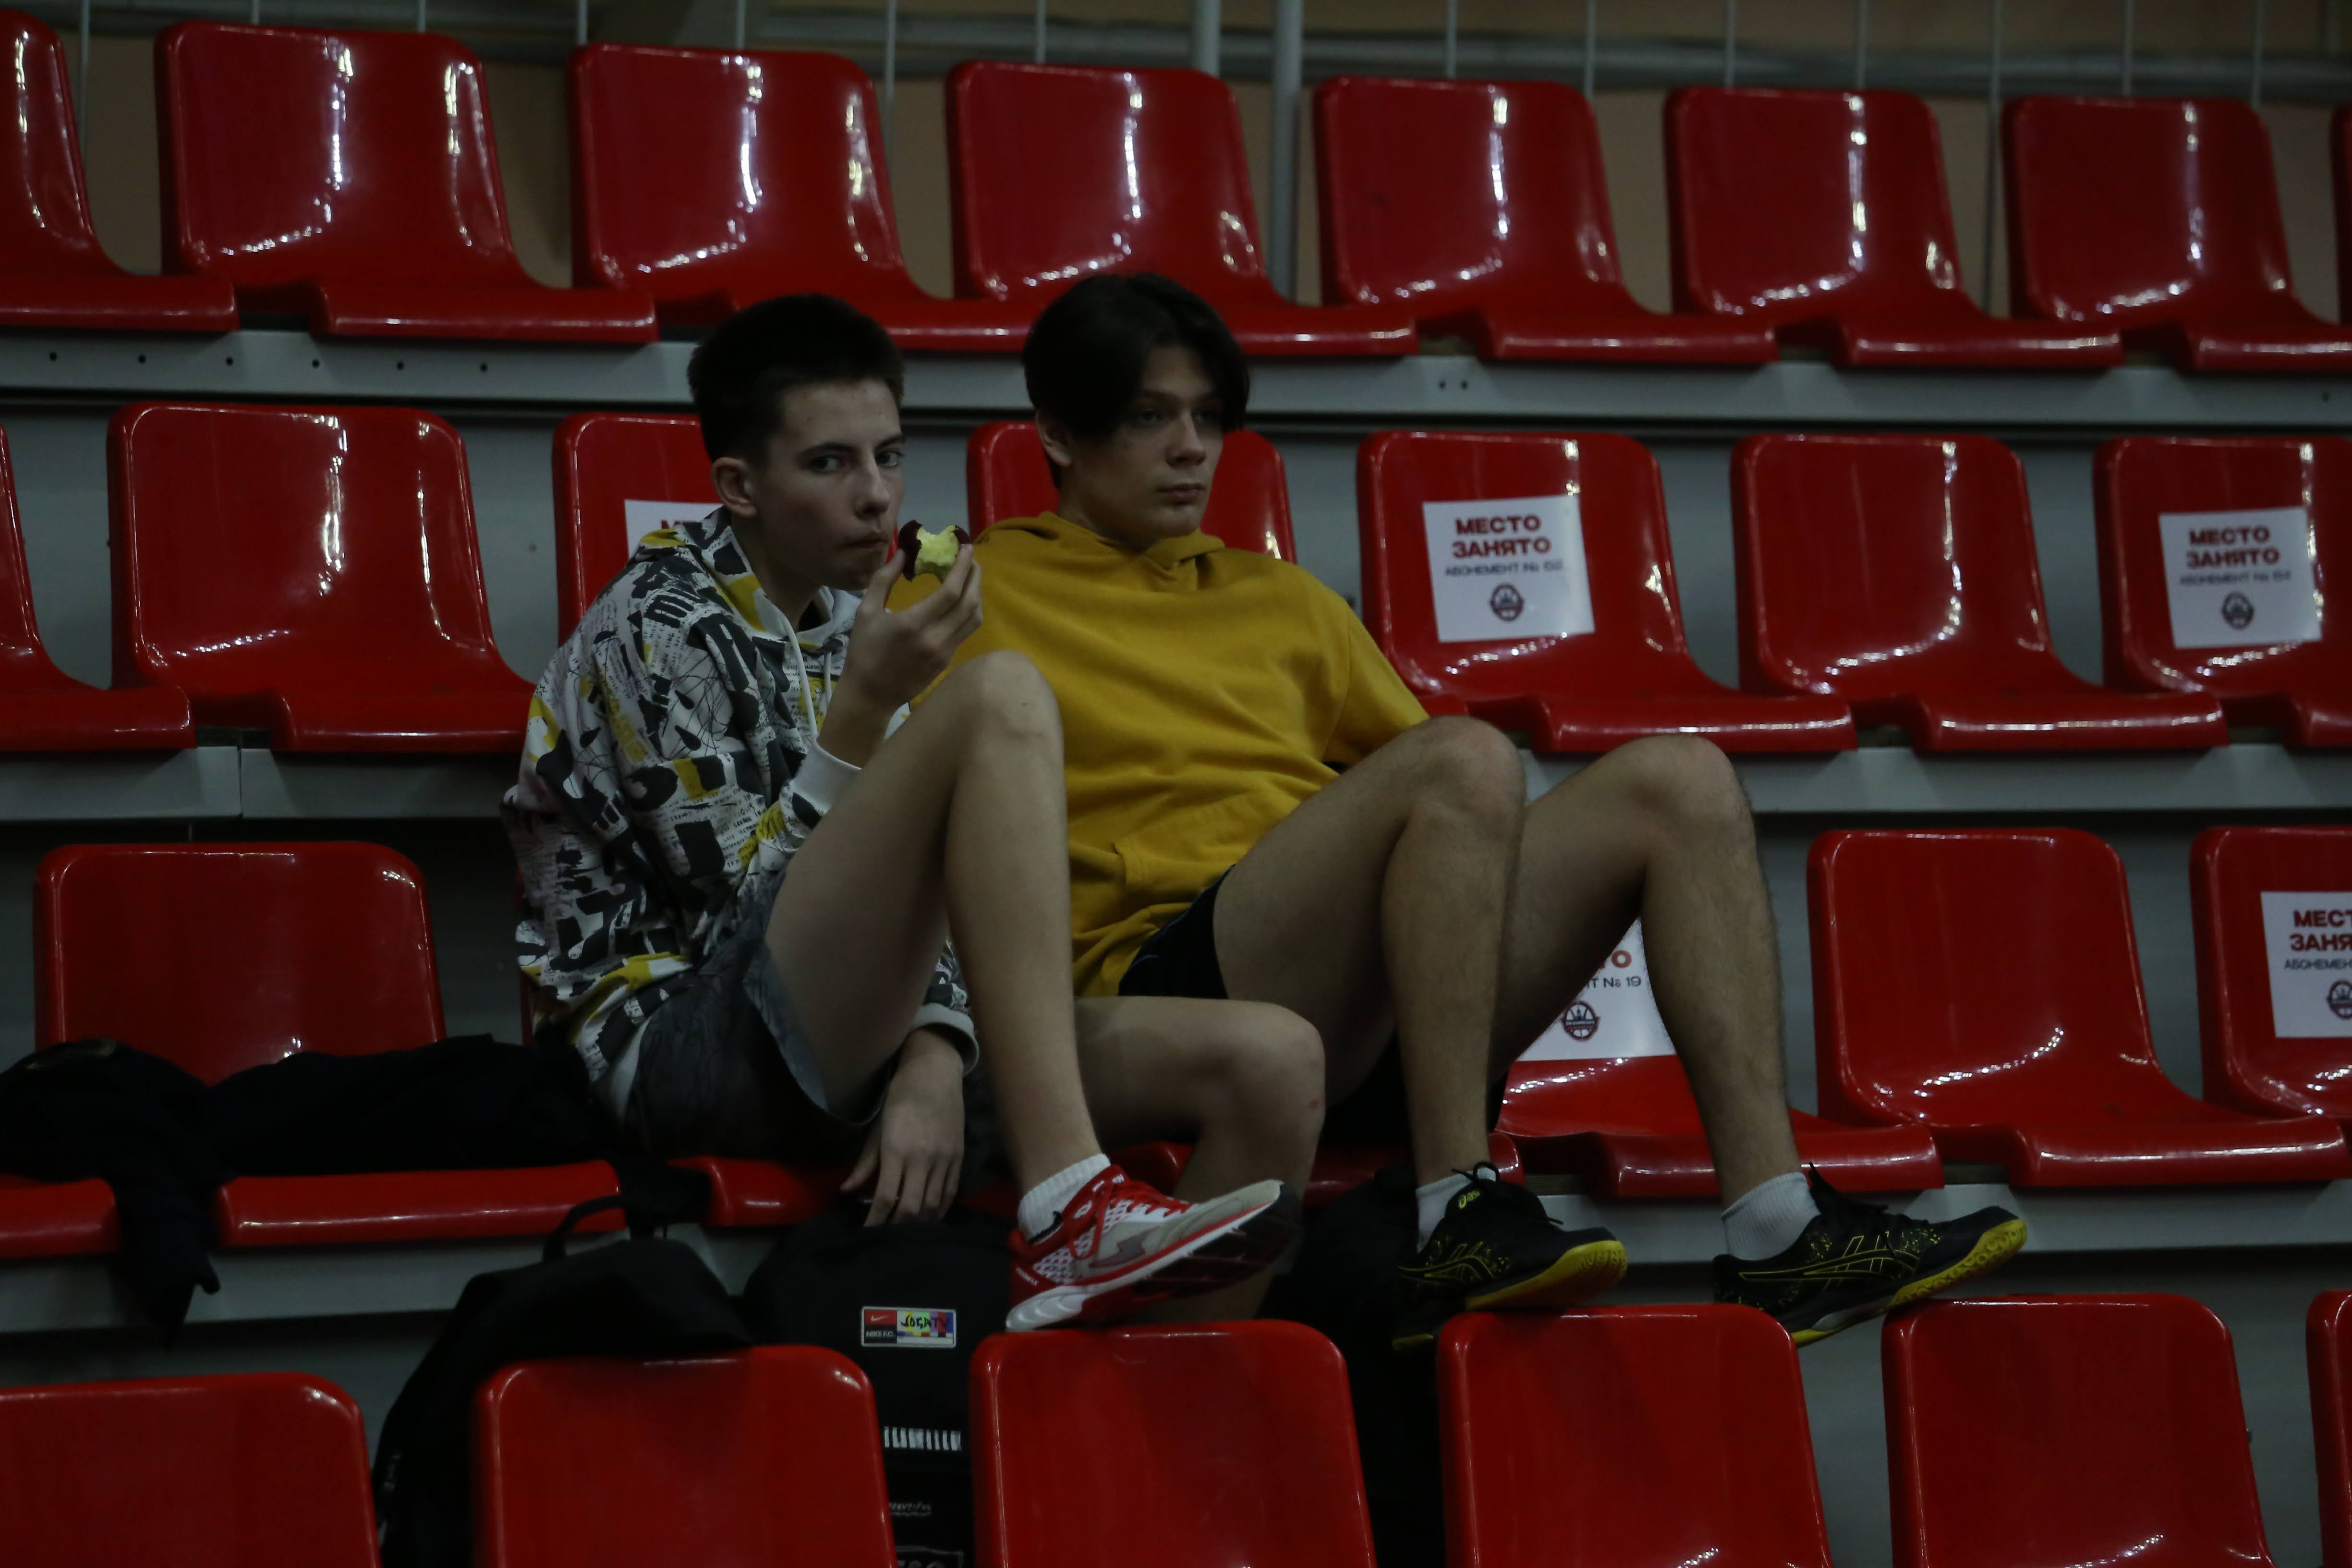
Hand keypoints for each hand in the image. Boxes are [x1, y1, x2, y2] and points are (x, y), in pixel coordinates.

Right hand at [839, 543, 982, 715]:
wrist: (870, 695)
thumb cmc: (863, 650)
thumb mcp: (865, 611)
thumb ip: (884, 579)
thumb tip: (903, 552)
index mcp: (913, 624)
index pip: (950, 591)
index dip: (962, 567)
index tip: (966, 548)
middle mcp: (935, 639)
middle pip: (969, 603)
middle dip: (974, 576)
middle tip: (971, 558)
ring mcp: (945, 652)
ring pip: (974, 618)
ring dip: (976, 594)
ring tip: (969, 576)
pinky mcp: (948, 661)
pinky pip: (966, 632)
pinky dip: (969, 612)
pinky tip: (961, 600)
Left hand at [842, 1028, 965, 1224]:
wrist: (935, 1075)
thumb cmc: (900, 1099)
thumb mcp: (877, 1129)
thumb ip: (865, 1164)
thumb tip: (847, 1191)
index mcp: (897, 1150)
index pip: (885, 1197)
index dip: (875, 1220)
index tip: (867, 1232)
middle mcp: (922, 1158)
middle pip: (911, 1208)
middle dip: (895, 1227)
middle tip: (884, 1237)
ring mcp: (944, 1159)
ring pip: (932, 1205)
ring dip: (918, 1224)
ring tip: (905, 1232)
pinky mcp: (958, 1158)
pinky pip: (950, 1194)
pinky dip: (938, 1211)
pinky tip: (929, 1218)